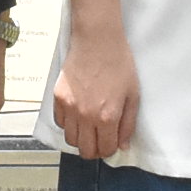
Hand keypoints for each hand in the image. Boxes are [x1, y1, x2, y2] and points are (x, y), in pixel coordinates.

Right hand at [51, 0, 138, 161]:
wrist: (97, 40)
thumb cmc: (119, 64)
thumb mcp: (133, 95)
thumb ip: (128, 124)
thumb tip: (121, 145)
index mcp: (107, 117)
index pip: (105, 149)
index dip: (110, 149)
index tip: (112, 143)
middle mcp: (85, 116)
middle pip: (85, 150)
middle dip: (94, 149)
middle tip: (100, 140)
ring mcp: (69, 107)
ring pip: (70, 139)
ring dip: (81, 138)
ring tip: (88, 127)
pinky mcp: (57, 97)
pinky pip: (60, 122)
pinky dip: (68, 124)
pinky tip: (78, 114)